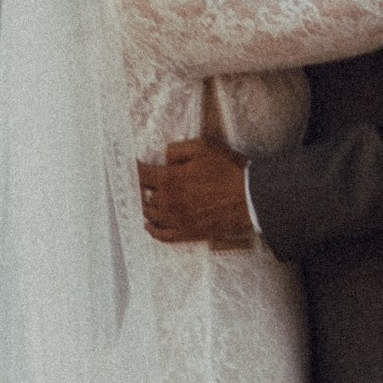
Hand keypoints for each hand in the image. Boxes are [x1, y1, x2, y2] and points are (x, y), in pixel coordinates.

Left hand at [138, 138, 257, 248]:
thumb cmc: (229, 170)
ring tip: (145, 200)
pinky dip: (153, 230)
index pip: (141, 174)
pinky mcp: (189, 233)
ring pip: (152, 215)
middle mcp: (169, 202)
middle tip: (140, 182)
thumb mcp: (203, 147)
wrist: (251, 197)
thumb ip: (177, 150)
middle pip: (144, 196)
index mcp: (170, 180)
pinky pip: (163, 236)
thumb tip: (164, 158)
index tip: (131, 165)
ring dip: (146, 206)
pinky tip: (149, 225)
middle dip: (142, 187)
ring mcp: (178, 220)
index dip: (135, 168)